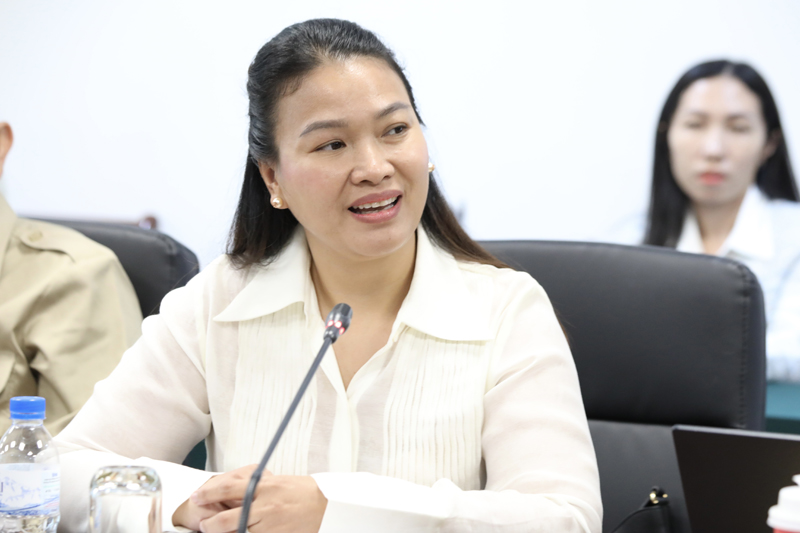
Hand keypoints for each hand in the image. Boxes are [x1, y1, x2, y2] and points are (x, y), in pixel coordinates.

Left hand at [178, 464, 327, 532]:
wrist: (327, 507)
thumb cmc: (302, 492)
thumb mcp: (275, 481)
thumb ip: (252, 485)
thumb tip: (227, 489)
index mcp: (264, 486)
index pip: (227, 488)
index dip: (207, 493)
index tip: (197, 496)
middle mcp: (265, 506)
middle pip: (225, 520)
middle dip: (209, 525)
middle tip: (204, 524)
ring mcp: (269, 525)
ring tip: (217, 532)